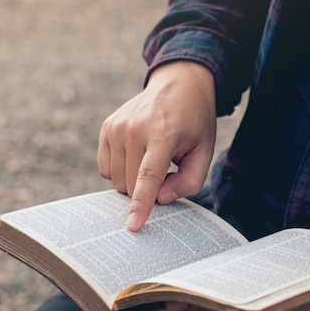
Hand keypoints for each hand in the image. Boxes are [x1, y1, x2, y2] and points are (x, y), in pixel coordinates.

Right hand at [97, 61, 216, 230]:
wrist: (178, 83)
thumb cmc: (194, 122)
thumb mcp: (204, 151)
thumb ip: (188, 182)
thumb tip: (159, 199)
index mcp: (162, 134)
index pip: (147, 177)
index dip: (140, 205)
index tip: (132, 227)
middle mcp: (133, 129)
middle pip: (130, 185)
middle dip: (146, 190)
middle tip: (167, 171)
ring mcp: (116, 127)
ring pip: (116, 180)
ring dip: (133, 181)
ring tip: (152, 159)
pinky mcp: (106, 127)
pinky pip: (105, 168)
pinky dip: (120, 170)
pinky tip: (136, 155)